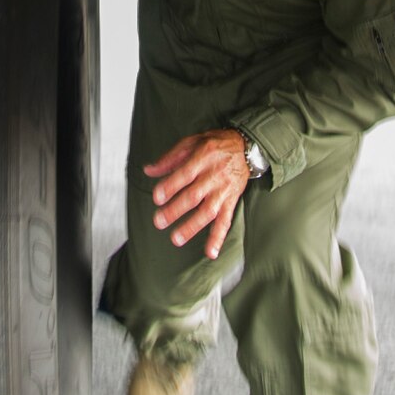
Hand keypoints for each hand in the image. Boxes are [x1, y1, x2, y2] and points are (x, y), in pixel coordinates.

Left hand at [144, 129, 251, 259]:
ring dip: (192, 227)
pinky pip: (225, 221)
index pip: (185, 174)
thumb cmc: (215, 144)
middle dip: (175, 210)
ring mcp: (223, 191)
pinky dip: (218, 238)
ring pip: (208, 212)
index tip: (157, 198)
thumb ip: (170, 158)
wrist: (245, 148)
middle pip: (194, 196)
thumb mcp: (192, 142)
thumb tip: (149, 170)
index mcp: (203, 158)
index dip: (171, 186)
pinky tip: (210, 252)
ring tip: (176, 239)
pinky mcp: (231, 201)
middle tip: (159, 221)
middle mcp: (214, 176)